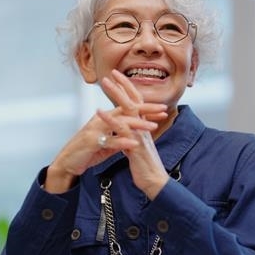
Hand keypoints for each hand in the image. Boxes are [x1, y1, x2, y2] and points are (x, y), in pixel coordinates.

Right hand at [44, 98, 166, 193]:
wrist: (67, 163)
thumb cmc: (86, 152)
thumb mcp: (106, 144)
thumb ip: (119, 138)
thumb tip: (133, 137)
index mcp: (106, 119)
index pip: (128, 109)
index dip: (146, 108)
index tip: (162, 109)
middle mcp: (101, 120)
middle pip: (126, 110)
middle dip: (146, 110)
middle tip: (163, 110)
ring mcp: (96, 129)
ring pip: (120, 124)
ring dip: (137, 125)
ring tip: (152, 127)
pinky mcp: (91, 142)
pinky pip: (109, 141)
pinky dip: (122, 141)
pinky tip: (133, 142)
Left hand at [97, 70, 170, 199]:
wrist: (155, 182)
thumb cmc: (146, 167)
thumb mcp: (139, 148)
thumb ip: (133, 136)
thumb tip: (126, 130)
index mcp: (144, 127)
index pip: (137, 103)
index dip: (129, 89)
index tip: (119, 77)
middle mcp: (144, 127)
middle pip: (134, 100)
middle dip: (123, 85)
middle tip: (112, 72)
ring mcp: (140, 134)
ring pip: (128, 109)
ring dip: (116, 94)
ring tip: (106, 83)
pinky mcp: (135, 145)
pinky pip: (121, 129)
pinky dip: (109, 119)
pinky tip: (99, 111)